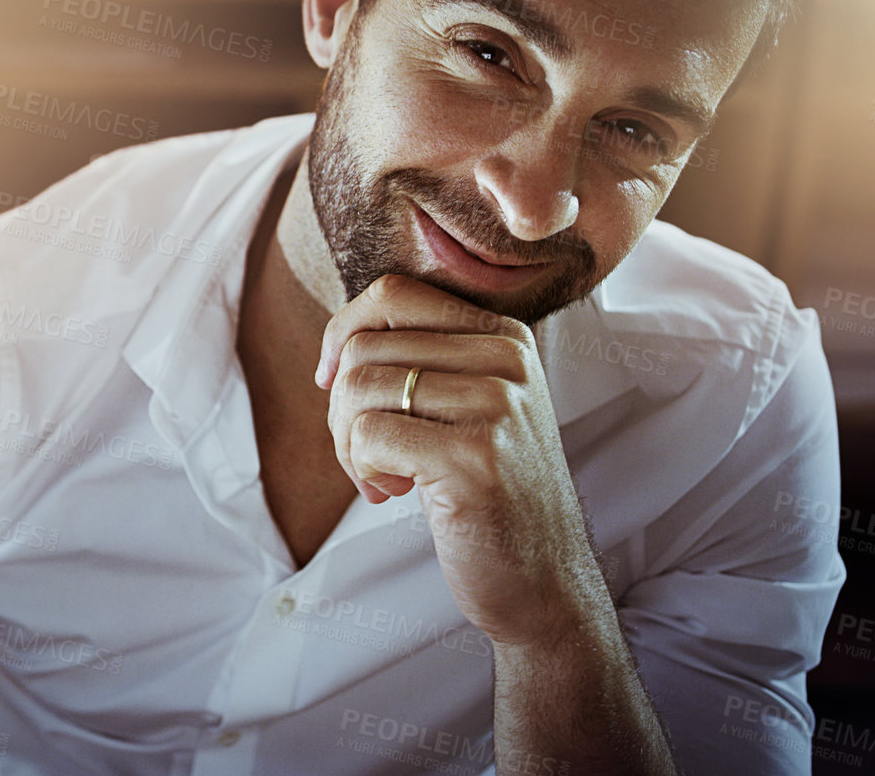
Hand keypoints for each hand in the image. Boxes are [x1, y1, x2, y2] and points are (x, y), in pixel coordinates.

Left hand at [314, 273, 605, 646]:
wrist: (543, 580)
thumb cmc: (487, 493)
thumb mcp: (470, 409)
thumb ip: (424, 361)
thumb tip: (338, 341)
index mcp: (505, 336)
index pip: (392, 294)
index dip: (342, 335)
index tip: (332, 385)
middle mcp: (507, 359)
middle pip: (365, 346)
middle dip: (341, 407)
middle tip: (365, 455)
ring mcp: (497, 405)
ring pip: (359, 388)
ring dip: (347, 443)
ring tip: (379, 477)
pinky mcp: (475, 455)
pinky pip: (369, 434)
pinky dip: (362, 468)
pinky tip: (392, 493)